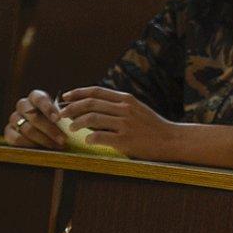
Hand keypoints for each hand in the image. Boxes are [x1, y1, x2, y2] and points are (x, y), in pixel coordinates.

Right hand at [4, 90, 65, 149]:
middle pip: (34, 116)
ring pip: (27, 129)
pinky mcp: (8, 131)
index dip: (48, 108)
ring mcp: (14, 118)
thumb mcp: (63, 113)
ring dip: (43, 139)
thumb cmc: (58, 119)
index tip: (58, 119)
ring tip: (56, 146)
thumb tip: (74, 116)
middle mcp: (23, 105)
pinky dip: (30, 145)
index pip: (40, 99)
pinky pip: (16, 138)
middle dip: (50, 129)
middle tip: (63, 139)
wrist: (44, 130)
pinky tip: (42, 148)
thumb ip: (66, 113)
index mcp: (35, 96)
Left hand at [59, 87, 180, 160]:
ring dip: (77, 123)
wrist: (171, 139)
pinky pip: (100, 137)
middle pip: (90, 103)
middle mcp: (125, 108)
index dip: (77, 93)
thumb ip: (119, 105)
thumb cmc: (152, 126)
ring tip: (71, 128)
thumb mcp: (137, 109)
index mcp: (126, 99)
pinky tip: (87, 141)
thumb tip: (95, 104)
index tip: (65, 97)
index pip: (96, 91)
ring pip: (92, 118)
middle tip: (61, 115)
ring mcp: (125, 124)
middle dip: (71, 108)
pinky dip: (89, 138)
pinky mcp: (125, 140)